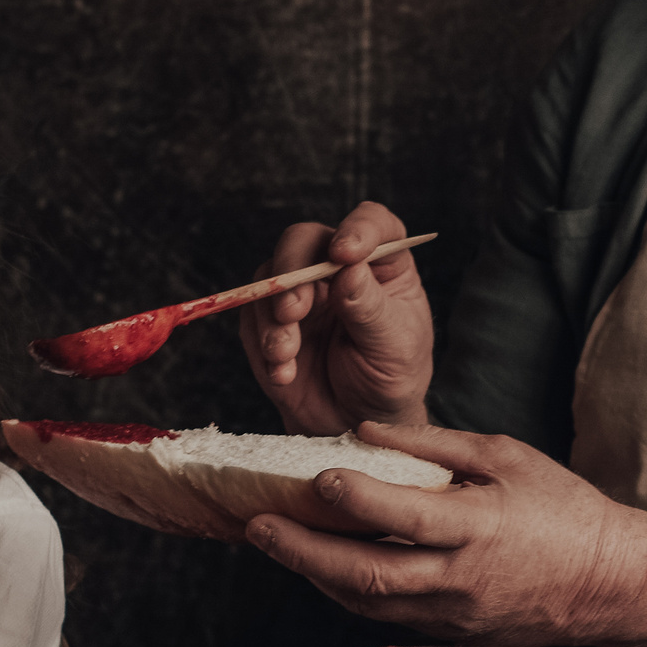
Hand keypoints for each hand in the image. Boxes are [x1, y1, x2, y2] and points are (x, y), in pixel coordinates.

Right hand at [240, 202, 433, 434]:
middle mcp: (338, 268)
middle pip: (304, 239)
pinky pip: (252, 313)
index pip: (372, 223)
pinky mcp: (269, 319)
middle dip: (292, 272)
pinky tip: (284, 371)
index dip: (357, 229)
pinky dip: (263, 342)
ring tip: (287, 355)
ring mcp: (301, 290)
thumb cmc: (388, 380)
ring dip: (273, 317)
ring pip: (270, 275)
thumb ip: (370, 309)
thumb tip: (349, 270)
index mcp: (382, 265)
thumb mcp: (394, 348)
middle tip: (293, 312)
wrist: (354, 423)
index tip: (344, 254)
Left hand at [243, 422, 646, 645]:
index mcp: (480, 527)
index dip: (356, 499)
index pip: (404, 517)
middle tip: (258, 527)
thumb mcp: (507, 456)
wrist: (609, 583)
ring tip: (278, 543)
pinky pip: (388, 614)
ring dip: (316, 573)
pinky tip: (324, 565)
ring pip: (369, 602)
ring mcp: (454, 614)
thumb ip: (436, 445)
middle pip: (368, 575)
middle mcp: (461, 579)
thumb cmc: (563, 510)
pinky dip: (349, 590)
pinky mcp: (452, 634)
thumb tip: (368, 431)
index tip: (317, 477)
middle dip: (304, 551)